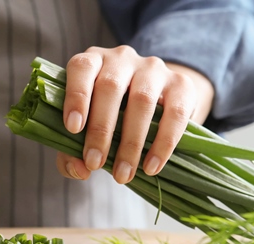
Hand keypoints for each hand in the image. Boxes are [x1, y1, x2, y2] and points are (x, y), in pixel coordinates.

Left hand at [56, 45, 213, 183]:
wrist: (155, 106)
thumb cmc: (108, 119)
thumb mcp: (84, 132)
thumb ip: (71, 152)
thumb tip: (80, 170)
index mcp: (92, 62)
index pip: (81, 68)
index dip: (76, 97)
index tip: (73, 129)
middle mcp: (121, 58)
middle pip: (110, 87)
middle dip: (101, 130)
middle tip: (95, 164)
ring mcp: (153, 68)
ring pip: (142, 100)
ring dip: (131, 143)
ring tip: (122, 174)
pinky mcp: (181, 84)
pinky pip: (175, 112)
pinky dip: (163, 143)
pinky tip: (150, 167)